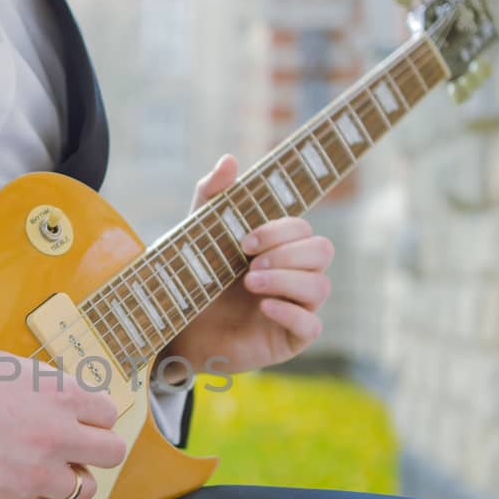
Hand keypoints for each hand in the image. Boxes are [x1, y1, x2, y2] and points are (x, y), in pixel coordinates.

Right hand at [0, 348, 127, 498]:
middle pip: (111, 453)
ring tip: (46, 470)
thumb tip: (54, 392)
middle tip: (78, 448)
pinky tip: (23, 486)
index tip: (84, 420)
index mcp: (57, 393)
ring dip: (68, 479)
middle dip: (97, 450)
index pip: (108, 412)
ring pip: (83, 489)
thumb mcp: (2, 363)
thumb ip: (39, 382)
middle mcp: (57, 434)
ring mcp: (37, 472)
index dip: (94, 416)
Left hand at [163, 155, 334, 378]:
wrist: (176, 327)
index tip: (244, 241)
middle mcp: (294, 275)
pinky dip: (291, 313)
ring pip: (320, 286)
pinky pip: (312, 326)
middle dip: (287, 253)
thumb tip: (229, 160)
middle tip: (249, 264)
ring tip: (250, 283)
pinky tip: (263, 307)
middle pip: (322, 251)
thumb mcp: (198, 234)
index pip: (303, 229)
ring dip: (286, 280)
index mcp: (279, 248)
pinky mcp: (289, 339)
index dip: (280, 231)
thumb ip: (212, 196)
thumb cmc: (194, 279)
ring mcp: (295, 307)